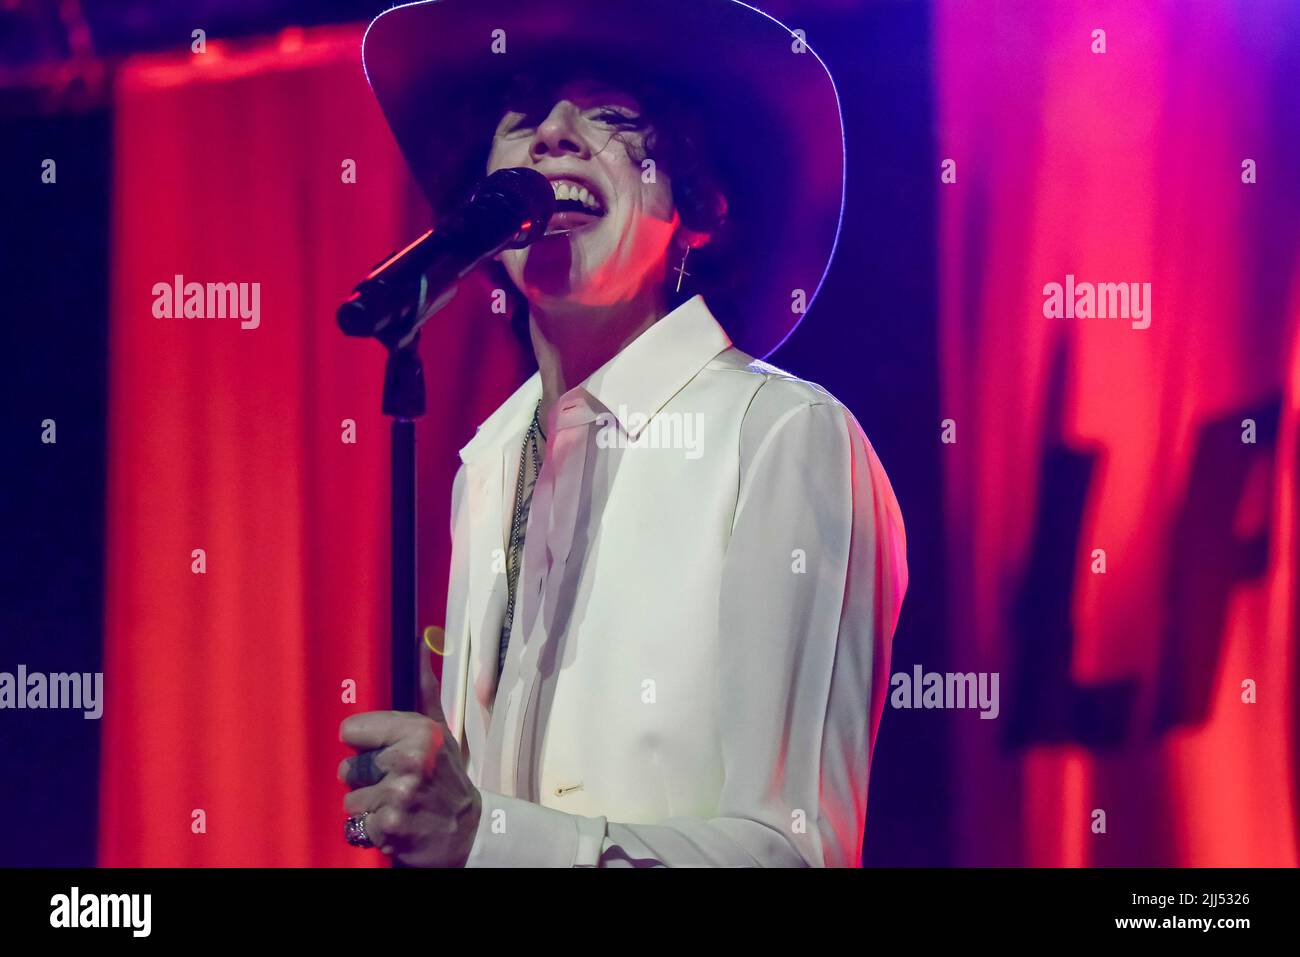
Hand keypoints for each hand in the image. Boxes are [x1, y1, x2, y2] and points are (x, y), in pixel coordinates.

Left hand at [338, 666, 480, 866]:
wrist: (468, 833)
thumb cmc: (448, 779)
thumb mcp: (440, 733)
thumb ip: (424, 690)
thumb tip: (420, 642)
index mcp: (418, 732)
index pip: (351, 731)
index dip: (365, 746)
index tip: (384, 754)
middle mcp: (409, 762)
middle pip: (348, 769)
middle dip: (367, 780)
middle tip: (395, 784)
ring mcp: (399, 797)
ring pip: (350, 800)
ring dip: (368, 807)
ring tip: (395, 805)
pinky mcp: (389, 829)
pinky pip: (355, 826)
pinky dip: (371, 830)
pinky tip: (395, 824)